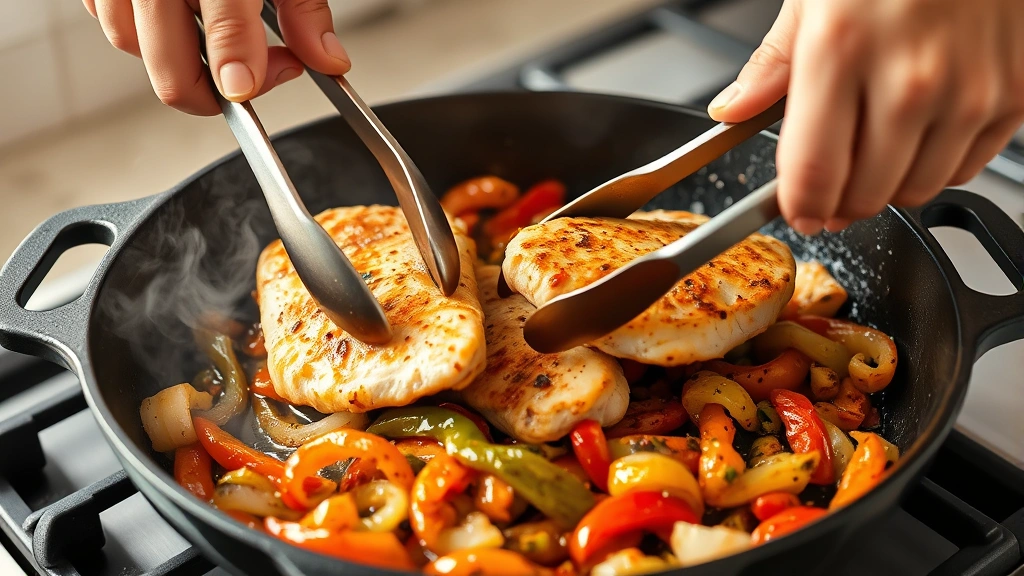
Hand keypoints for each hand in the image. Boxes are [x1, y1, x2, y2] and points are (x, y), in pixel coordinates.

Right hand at [83, 0, 351, 115]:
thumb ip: (304, 7)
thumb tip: (326, 58)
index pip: (225, 30)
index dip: (241, 76)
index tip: (251, 90)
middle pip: (166, 65)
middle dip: (207, 92)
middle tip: (246, 83)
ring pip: (128, 41)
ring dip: (170, 57)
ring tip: (214, 41)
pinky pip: (104, 10)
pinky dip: (137, 24)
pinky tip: (174, 14)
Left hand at [708, 0, 1023, 234]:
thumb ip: (773, 62)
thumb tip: (732, 109)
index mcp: (843, 50)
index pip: (813, 170)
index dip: (799, 205)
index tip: (795, 209)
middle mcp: (910, 78)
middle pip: (864, 194)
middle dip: (837, 202)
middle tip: (829, 184)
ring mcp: (968, 91)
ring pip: (915, 190)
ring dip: (885, 187)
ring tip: (872, 152)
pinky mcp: (1014, 95)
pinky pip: (965, 168)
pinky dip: (936, 165)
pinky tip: (919, 133)